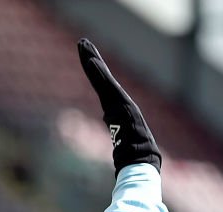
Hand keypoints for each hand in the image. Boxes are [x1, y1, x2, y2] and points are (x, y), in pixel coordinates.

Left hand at [78, 38, 161, 174]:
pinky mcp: (119, 104)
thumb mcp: (123, 139)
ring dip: (91, 60)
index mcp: (117, 108)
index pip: (102, 85)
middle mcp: (117, 102)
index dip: (94, 70)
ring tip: (83, 44)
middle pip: (100, 76)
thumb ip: (116, 130)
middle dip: (91, 58)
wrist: (141, 159)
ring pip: (101, 77)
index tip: (87, 55)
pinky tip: (91, 61)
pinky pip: (105, 86)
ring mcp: (118, 102)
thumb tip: (108, 123)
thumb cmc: (135, 155)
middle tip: (82, 42)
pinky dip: (98, 73)